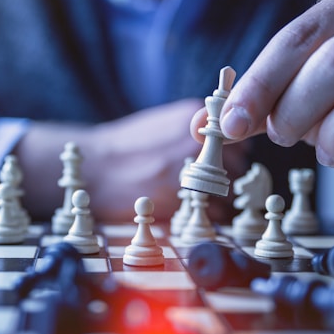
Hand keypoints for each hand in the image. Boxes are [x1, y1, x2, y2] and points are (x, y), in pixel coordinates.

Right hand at [17, 99, 248, 222]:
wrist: (94, 168)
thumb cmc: (126, 147)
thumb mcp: (162, 123)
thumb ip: (195, 130)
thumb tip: (224, 141)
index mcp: (193, 118)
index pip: (239, 138)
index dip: (231, 154)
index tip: (220, 163)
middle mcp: (196, 142)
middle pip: (237, 166)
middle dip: (225, 177)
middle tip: (204, 184)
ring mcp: (190, 170)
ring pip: (228, 191)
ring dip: (218, 199)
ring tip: (194, 198)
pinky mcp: (180, 199)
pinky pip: (214, 212)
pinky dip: (208, 216)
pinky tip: (188, 210)